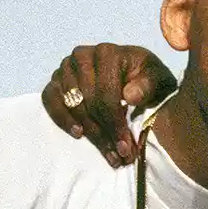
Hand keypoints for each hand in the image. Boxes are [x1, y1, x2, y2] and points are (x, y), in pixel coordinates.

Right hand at [41, 44, 177, 165]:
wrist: (134, 75)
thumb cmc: (147, 79)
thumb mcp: (157, 80)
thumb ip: (148, 86)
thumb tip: (129, 96)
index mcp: (107, 53)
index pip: (106, 93)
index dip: (115, 123)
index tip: (125, 146)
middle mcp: (82, 56)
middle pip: (88, 101)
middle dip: (104, 132)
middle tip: (118, 156)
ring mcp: (66, 67)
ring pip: (72, 104)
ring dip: (89, 132)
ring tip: (106, 151)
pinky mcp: (56, 80)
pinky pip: (50, 100)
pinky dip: (62, 118)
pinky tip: (78, 133)